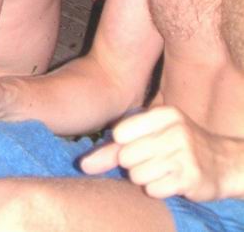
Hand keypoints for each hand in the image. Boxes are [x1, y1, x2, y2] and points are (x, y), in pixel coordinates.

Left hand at [80, 106, 227, 200]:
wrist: (220, 163)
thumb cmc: (175, 146)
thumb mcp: (148, 137)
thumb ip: (112, 150)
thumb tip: (82, 165)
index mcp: (163, 113)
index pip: (120, 133)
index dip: (123, 146)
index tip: (137, 145)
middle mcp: (176, 130)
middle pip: (126, 156)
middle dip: (133, 165)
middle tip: (151, 160)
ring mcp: (185, 153)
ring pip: (138, 175)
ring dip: (145, 178)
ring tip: (162, 170)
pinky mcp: (190, 177)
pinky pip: (154, 190)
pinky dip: (157, 189)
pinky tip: (170, 181)